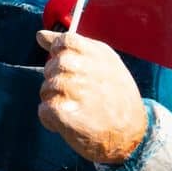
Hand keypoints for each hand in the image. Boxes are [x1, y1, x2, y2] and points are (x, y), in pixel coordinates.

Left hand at [35, 31, 148, 164]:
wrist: (132, 134)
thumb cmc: (116, 96)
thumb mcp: (103, 63)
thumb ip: (71, 48)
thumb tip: (40, 35)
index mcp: (96, 54)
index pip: (64, 41)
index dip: (59, 53)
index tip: (68, 67)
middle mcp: (85, 69)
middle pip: (51, 66)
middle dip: (56, 81)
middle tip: (75, 95)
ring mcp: (75, 91)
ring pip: (46, 89)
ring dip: (54, 101)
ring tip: (74, 109)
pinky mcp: (66, 115)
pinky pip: (44, 110)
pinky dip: (51, 120)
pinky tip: (67, 122)